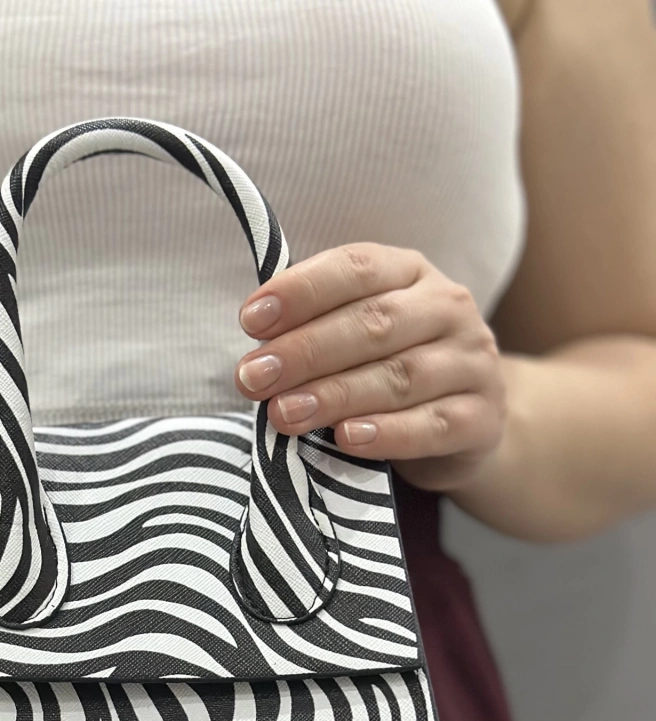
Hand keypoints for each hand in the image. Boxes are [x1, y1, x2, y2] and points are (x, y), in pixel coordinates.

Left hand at [235, 242, 506, 491]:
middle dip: (305, 351)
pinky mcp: (483, 417)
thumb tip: (256, 351)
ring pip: (400, 376)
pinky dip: (388, 434)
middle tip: (254, 378)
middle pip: (374, 323)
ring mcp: (472, 362)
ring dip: (335, 396)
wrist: (466, 423)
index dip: (302, 291)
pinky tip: (347, 439)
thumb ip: (315, 331)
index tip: (250, 321)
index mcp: (410, 272)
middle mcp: (448, 307)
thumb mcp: (356, 338)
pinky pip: (433, 426)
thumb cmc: (389, 371)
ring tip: (284, 414)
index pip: (357, 268)